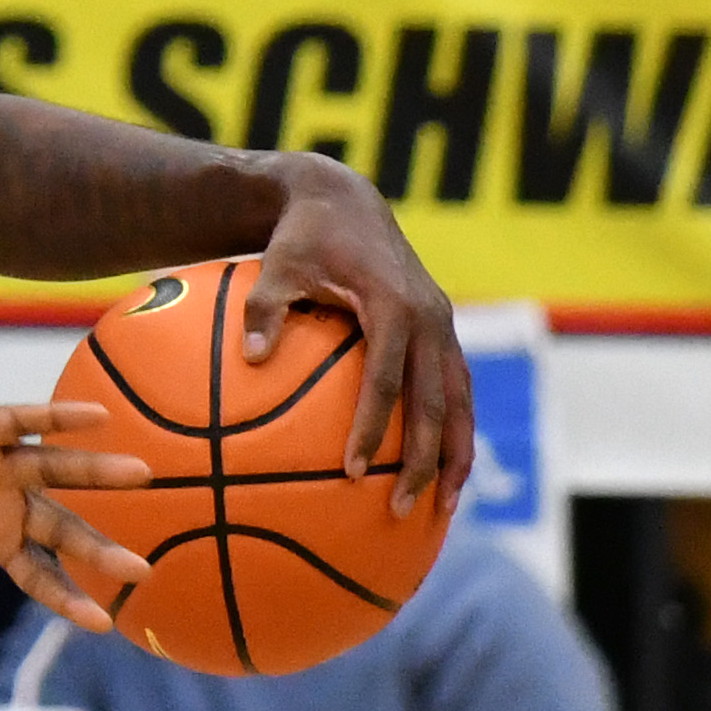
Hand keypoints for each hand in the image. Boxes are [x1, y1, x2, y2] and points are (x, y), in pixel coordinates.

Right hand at [0, 395, 149, 681]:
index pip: (41, 575)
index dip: (68, 598)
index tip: (102, 624)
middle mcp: (10, 501)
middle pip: (63, 528)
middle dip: (99, 549)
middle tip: (141, 571)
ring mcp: (0, 464)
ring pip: (56, 469)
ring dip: (98, 472)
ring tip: (143, 473)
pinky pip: (23, 420)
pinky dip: (57, 416)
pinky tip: (98, 416)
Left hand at [245, 152, 471, 515]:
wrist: (344, 201)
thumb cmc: (302, 238)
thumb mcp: (275, 265)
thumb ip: (263, 309)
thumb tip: (250, 358)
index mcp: (394, 306)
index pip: (387, 379)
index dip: (374, 427)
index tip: (353, 471)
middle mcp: (431, 318)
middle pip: (436, 401)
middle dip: (424, 460)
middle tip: (400, 509)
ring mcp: (443, 325)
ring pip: (460, 402)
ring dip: (456, 455)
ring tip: (444, 509)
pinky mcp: (443, 331)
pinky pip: (456, 390)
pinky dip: (454, 431)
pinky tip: (442, 474)